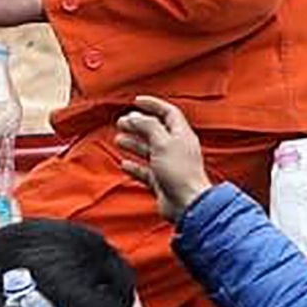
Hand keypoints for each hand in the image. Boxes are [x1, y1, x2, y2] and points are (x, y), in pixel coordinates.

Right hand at [113, 96, 210, 222]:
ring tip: (119, 139)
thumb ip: (148, 127)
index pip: (168, 112)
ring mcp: (168, 165)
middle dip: (137, 124)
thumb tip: (135, 117)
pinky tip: (125, 164)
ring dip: (133, 143)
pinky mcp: (162, 181)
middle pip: (155, 130)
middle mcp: (176, 148)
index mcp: (181, 135)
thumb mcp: (162, 142)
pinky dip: (134, 166)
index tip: (137, 101)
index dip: (153, 105)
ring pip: (148, 150)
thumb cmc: (181, 174)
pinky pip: (145, 171)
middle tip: (121, 122)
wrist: (187, 204)